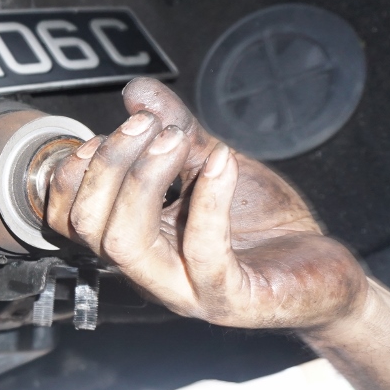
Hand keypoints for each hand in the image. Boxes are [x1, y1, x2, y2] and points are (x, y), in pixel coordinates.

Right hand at [47, 78, 369, 331]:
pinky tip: (222, 160)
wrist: (323, 269)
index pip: (66, 221)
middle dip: (108, 165)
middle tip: (144, 124)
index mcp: (134, 242)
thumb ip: (173, 129)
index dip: (69, 175)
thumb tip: (136, 91)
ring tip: (175, 138)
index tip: (102, 133)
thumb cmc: (263, 224)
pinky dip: (208, 199)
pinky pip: (203, 252)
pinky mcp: (230, 298)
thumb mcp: (211, 162)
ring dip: (141, 180)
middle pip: (88, 226)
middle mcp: (148, 272)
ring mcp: (185, 291)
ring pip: (126, 243)